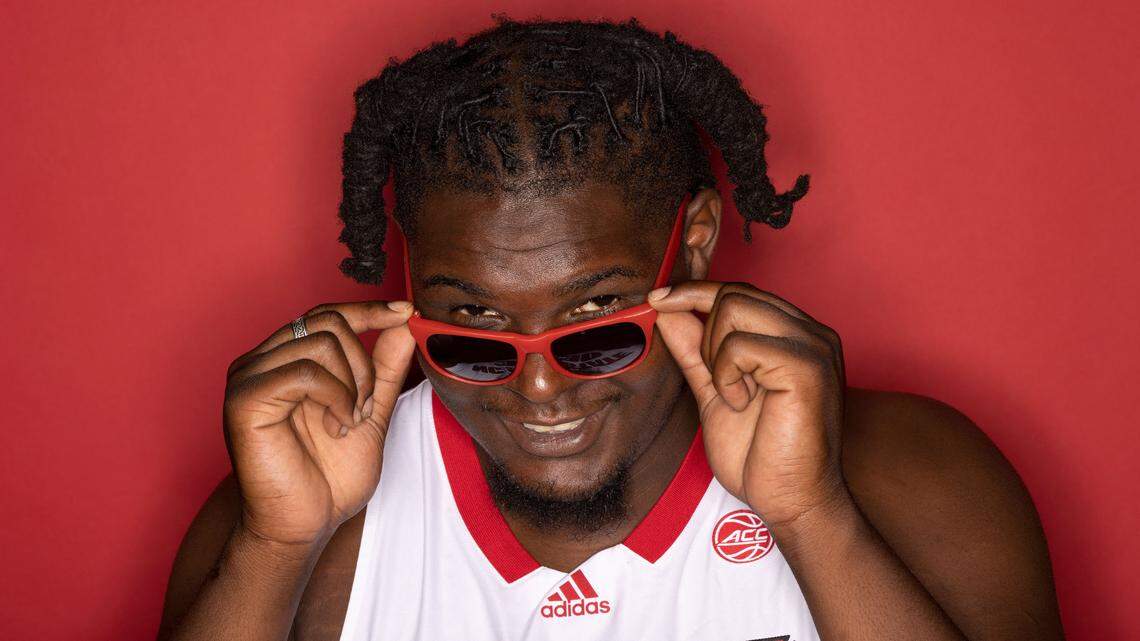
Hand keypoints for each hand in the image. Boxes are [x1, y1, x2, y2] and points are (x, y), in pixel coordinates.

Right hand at [221, 301, 415, 547]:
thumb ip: (385, 368)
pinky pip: (304, 370)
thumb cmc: (328, 477)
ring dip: (352, 384)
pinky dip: (335, 396)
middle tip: (365, 408)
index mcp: (286, 360)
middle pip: (329, 321)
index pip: (327, 314)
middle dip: (364, 364)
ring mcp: (249, 376)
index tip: (405, 311)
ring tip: (348, 422)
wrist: (303, 525)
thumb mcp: (370, 411)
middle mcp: (262, 361)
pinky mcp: (244, 398)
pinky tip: (336, 425)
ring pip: (321, 341)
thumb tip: (403, 323)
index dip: (368, 309)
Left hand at [649, 281, 849, 528]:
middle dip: (705, 336)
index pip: (740, 292)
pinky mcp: (808, 366)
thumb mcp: (715, 393)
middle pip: (734, 294)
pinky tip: (744, 404)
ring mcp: (814, 346)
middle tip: (720, 383)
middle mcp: (811, 333)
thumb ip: (695, 353)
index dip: (694, 291)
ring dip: (717, 357)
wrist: (791, 502)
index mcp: (795, 336)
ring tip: (736, 395)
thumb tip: (668, 314)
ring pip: (734, 309)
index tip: (657, 298)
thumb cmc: (761, 455)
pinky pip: (741, 345)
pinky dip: (727, 376)